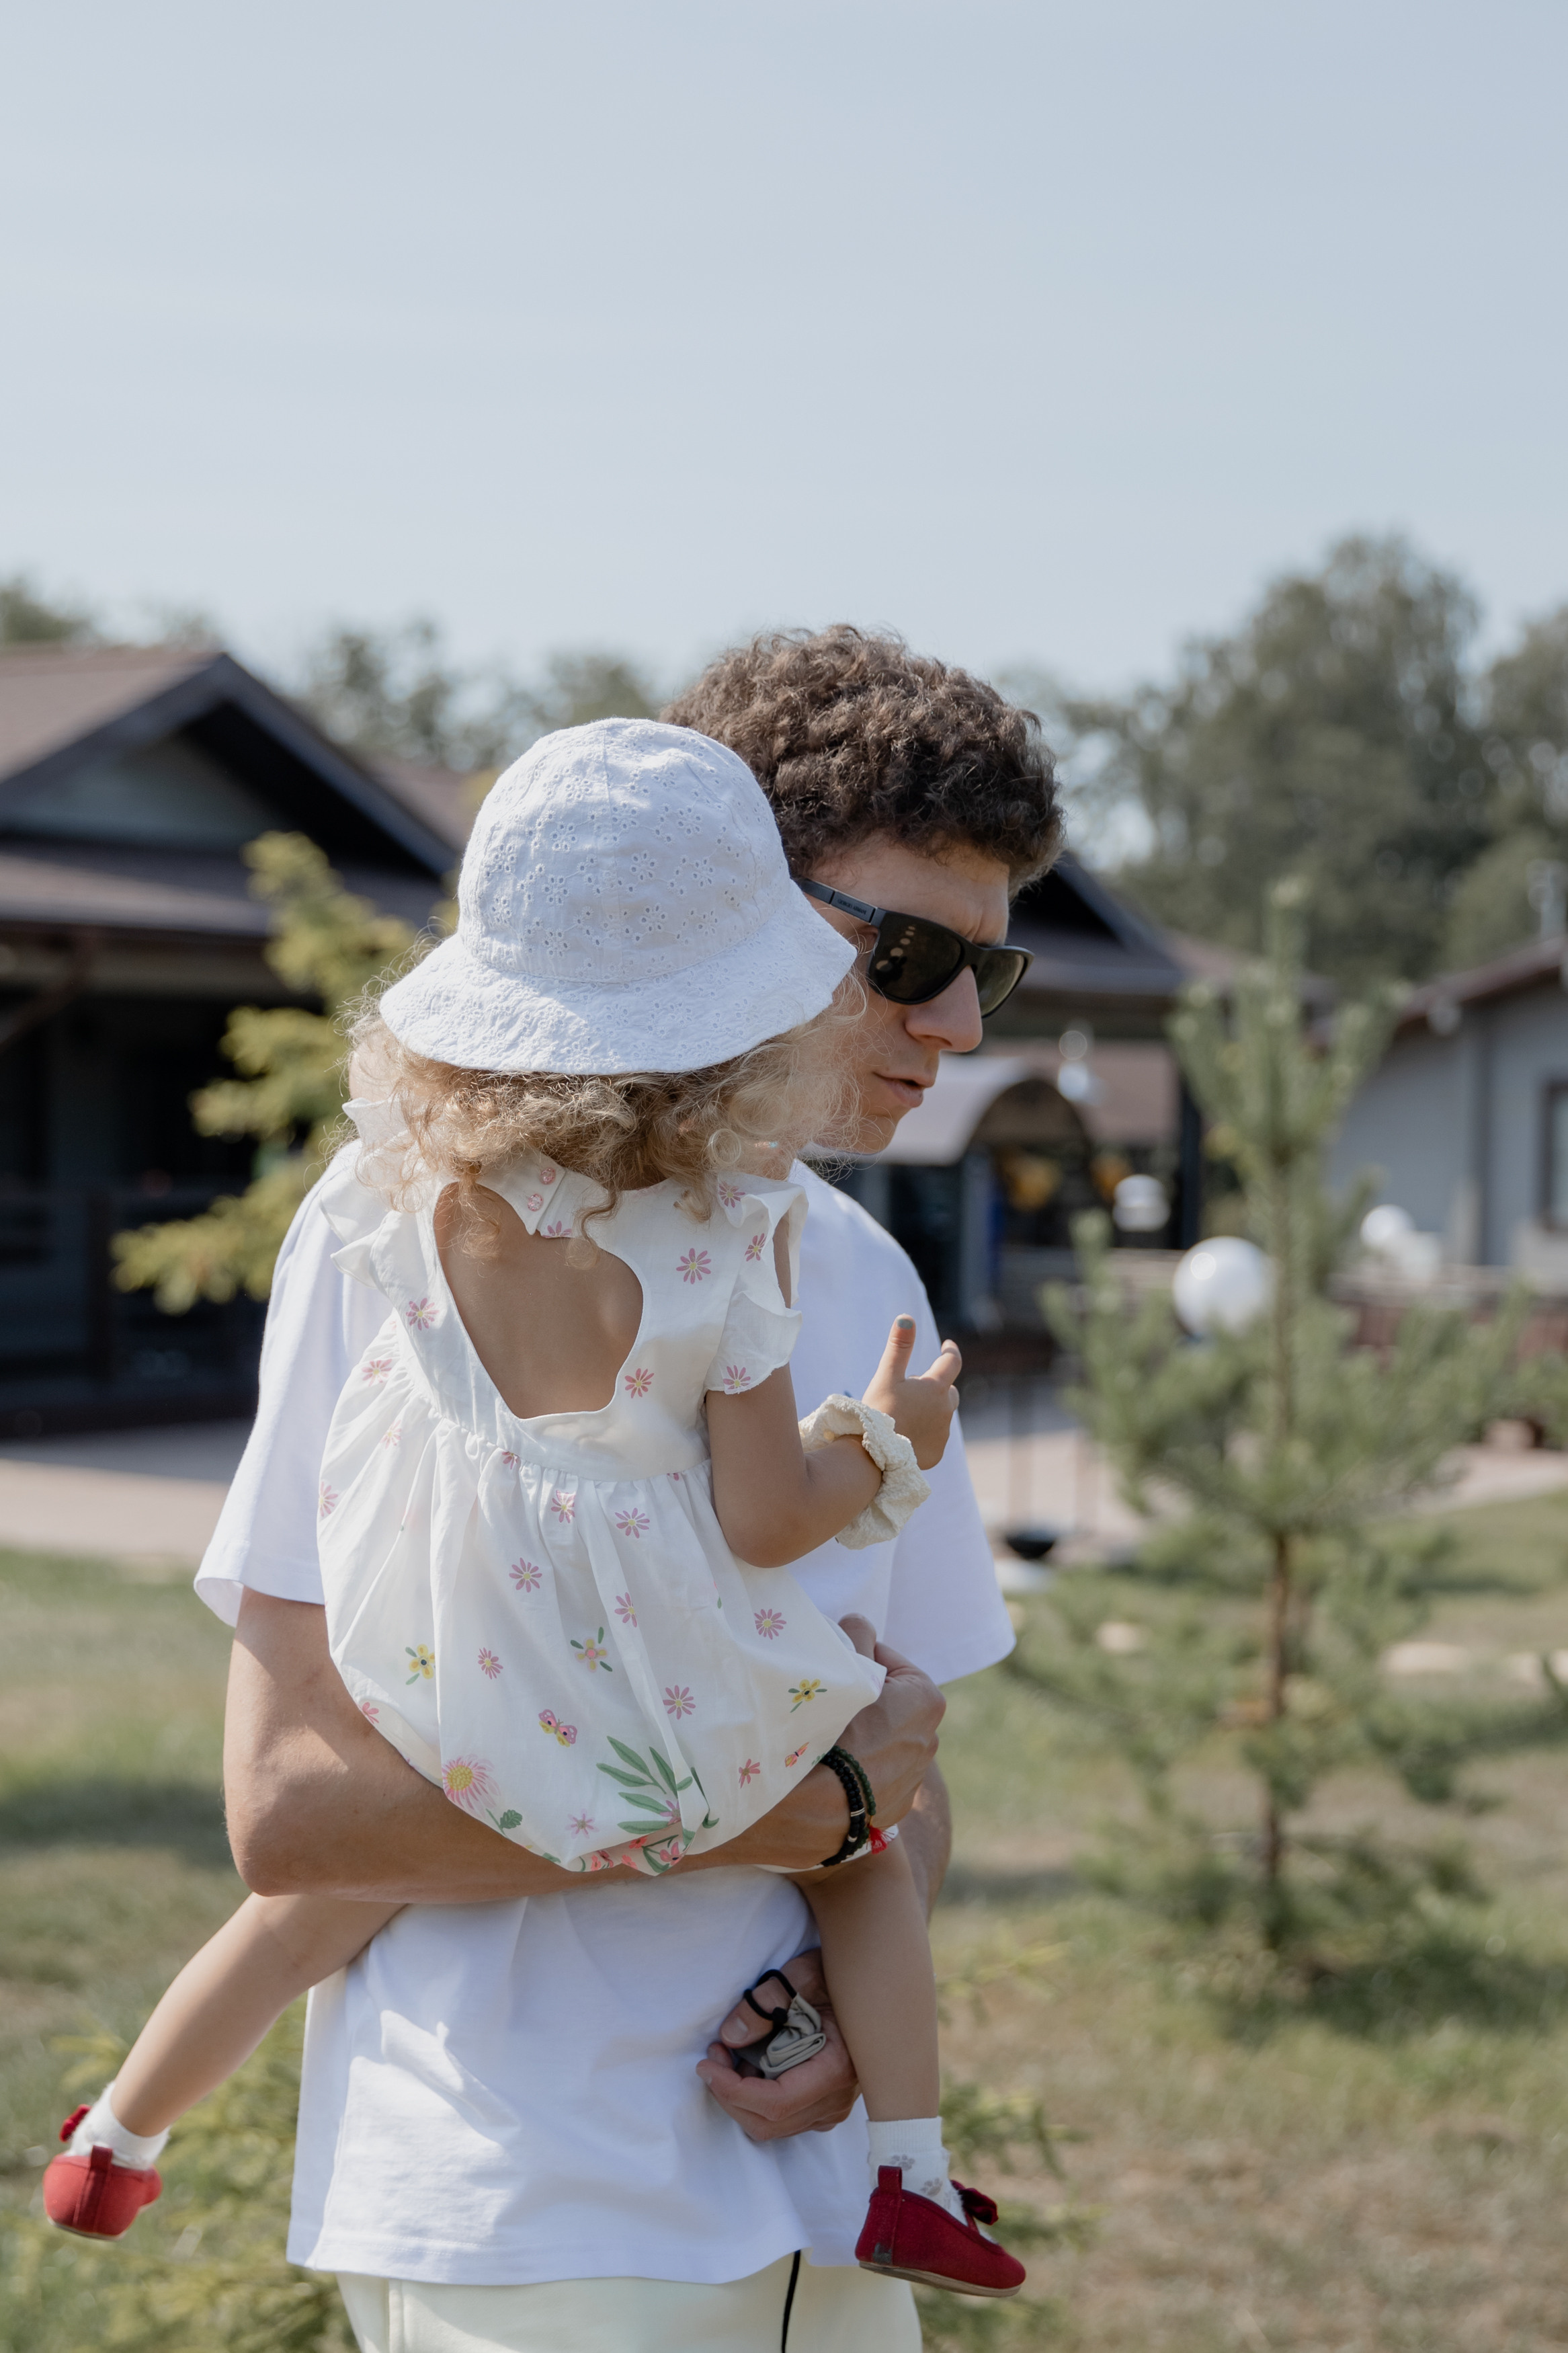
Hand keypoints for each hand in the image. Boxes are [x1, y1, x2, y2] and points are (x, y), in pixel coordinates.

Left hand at [696, 1949, 858, 2139]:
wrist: (871, 1988)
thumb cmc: (837, 1978)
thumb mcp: (801, 1976)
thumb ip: (766, 2003)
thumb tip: (731, 2037)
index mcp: (836, 2068)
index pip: (776, 2103)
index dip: (733, 2090)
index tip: (707, 2065)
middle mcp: (836, 2100)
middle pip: (769, 2123)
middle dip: (730, 2094)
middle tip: (714, 2055)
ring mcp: (833, 2108)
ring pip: (773, 2125)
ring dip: (741, 2097)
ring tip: (729, 2056)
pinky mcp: (826, 2107)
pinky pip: (784, 2118)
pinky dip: (758, 2099)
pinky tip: (752, 2066)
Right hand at [836, 1619, 943, 1823]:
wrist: (818, 1808)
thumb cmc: (835, 1729)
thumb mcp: (846, 1668)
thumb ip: (857, 1636)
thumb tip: (860, 1623)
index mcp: (926, 1698)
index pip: (886, 1660)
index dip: (856, 1660)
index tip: (834, 1671)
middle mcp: (930, 1739)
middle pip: (886, 1702)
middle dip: (861, 1699)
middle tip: (827, 1703)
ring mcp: (914, 1779)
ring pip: (881, 1739)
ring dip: (860, 1735)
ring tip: (825, 1740)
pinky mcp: (894, 1809)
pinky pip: (873, 1775)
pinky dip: (856, 1770)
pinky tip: (830, 1770)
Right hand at [863, 1315, 961, 1469]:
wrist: (873, 1456)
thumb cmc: (879, 1411)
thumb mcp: (886, 1376)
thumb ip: (899, 1346)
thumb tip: (906, 1317)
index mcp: (936, 1388)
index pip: (951, 1362)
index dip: (950, 1351)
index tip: (947, 1346)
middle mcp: (945, 1410)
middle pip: (948, 1391)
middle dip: (937, 1387)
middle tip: (912, 1390)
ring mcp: (943, 1433)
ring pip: (941, 1415)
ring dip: (930, 1411)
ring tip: (904, 1415)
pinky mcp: (937, 1453)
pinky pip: (935, 1437)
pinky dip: (925, 1432)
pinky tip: (906, 1435)